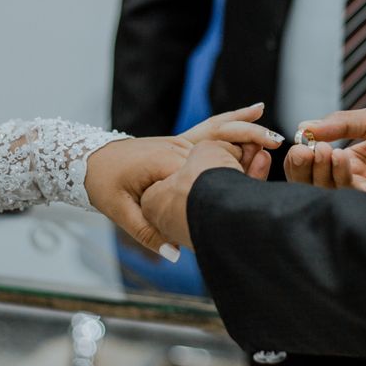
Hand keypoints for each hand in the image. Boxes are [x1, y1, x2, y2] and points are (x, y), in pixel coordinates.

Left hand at [86, 103, 279, 257]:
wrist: (89, 159)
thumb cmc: (103, 184)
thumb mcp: (120, 210)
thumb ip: (148, 232)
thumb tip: (175, 253)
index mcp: (165, 161)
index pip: (207, 166)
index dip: (234, 172)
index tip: (258, 177)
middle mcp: (177, 146)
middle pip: (220, 142)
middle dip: (248, 142)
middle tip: (276, 145)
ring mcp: (180, 141)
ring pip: (220, 131)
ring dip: (246, 128)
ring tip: (272, 128)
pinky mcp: (182, 141)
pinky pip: (212, 127)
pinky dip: (233, 119)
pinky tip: (255, 112)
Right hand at [284, 104, 365, 191]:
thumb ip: (342, 123)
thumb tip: (305, 127)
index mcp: (355, 160)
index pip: (318, 166)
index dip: (304, 158)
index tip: (298, 143)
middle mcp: (360, 179)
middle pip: (319, 184)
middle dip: (305, 169)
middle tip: (302, 152)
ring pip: (333, 192)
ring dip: (322, 171)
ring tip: (324, 150)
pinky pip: (355, 197)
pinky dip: (342, 179)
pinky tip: (341, 157)